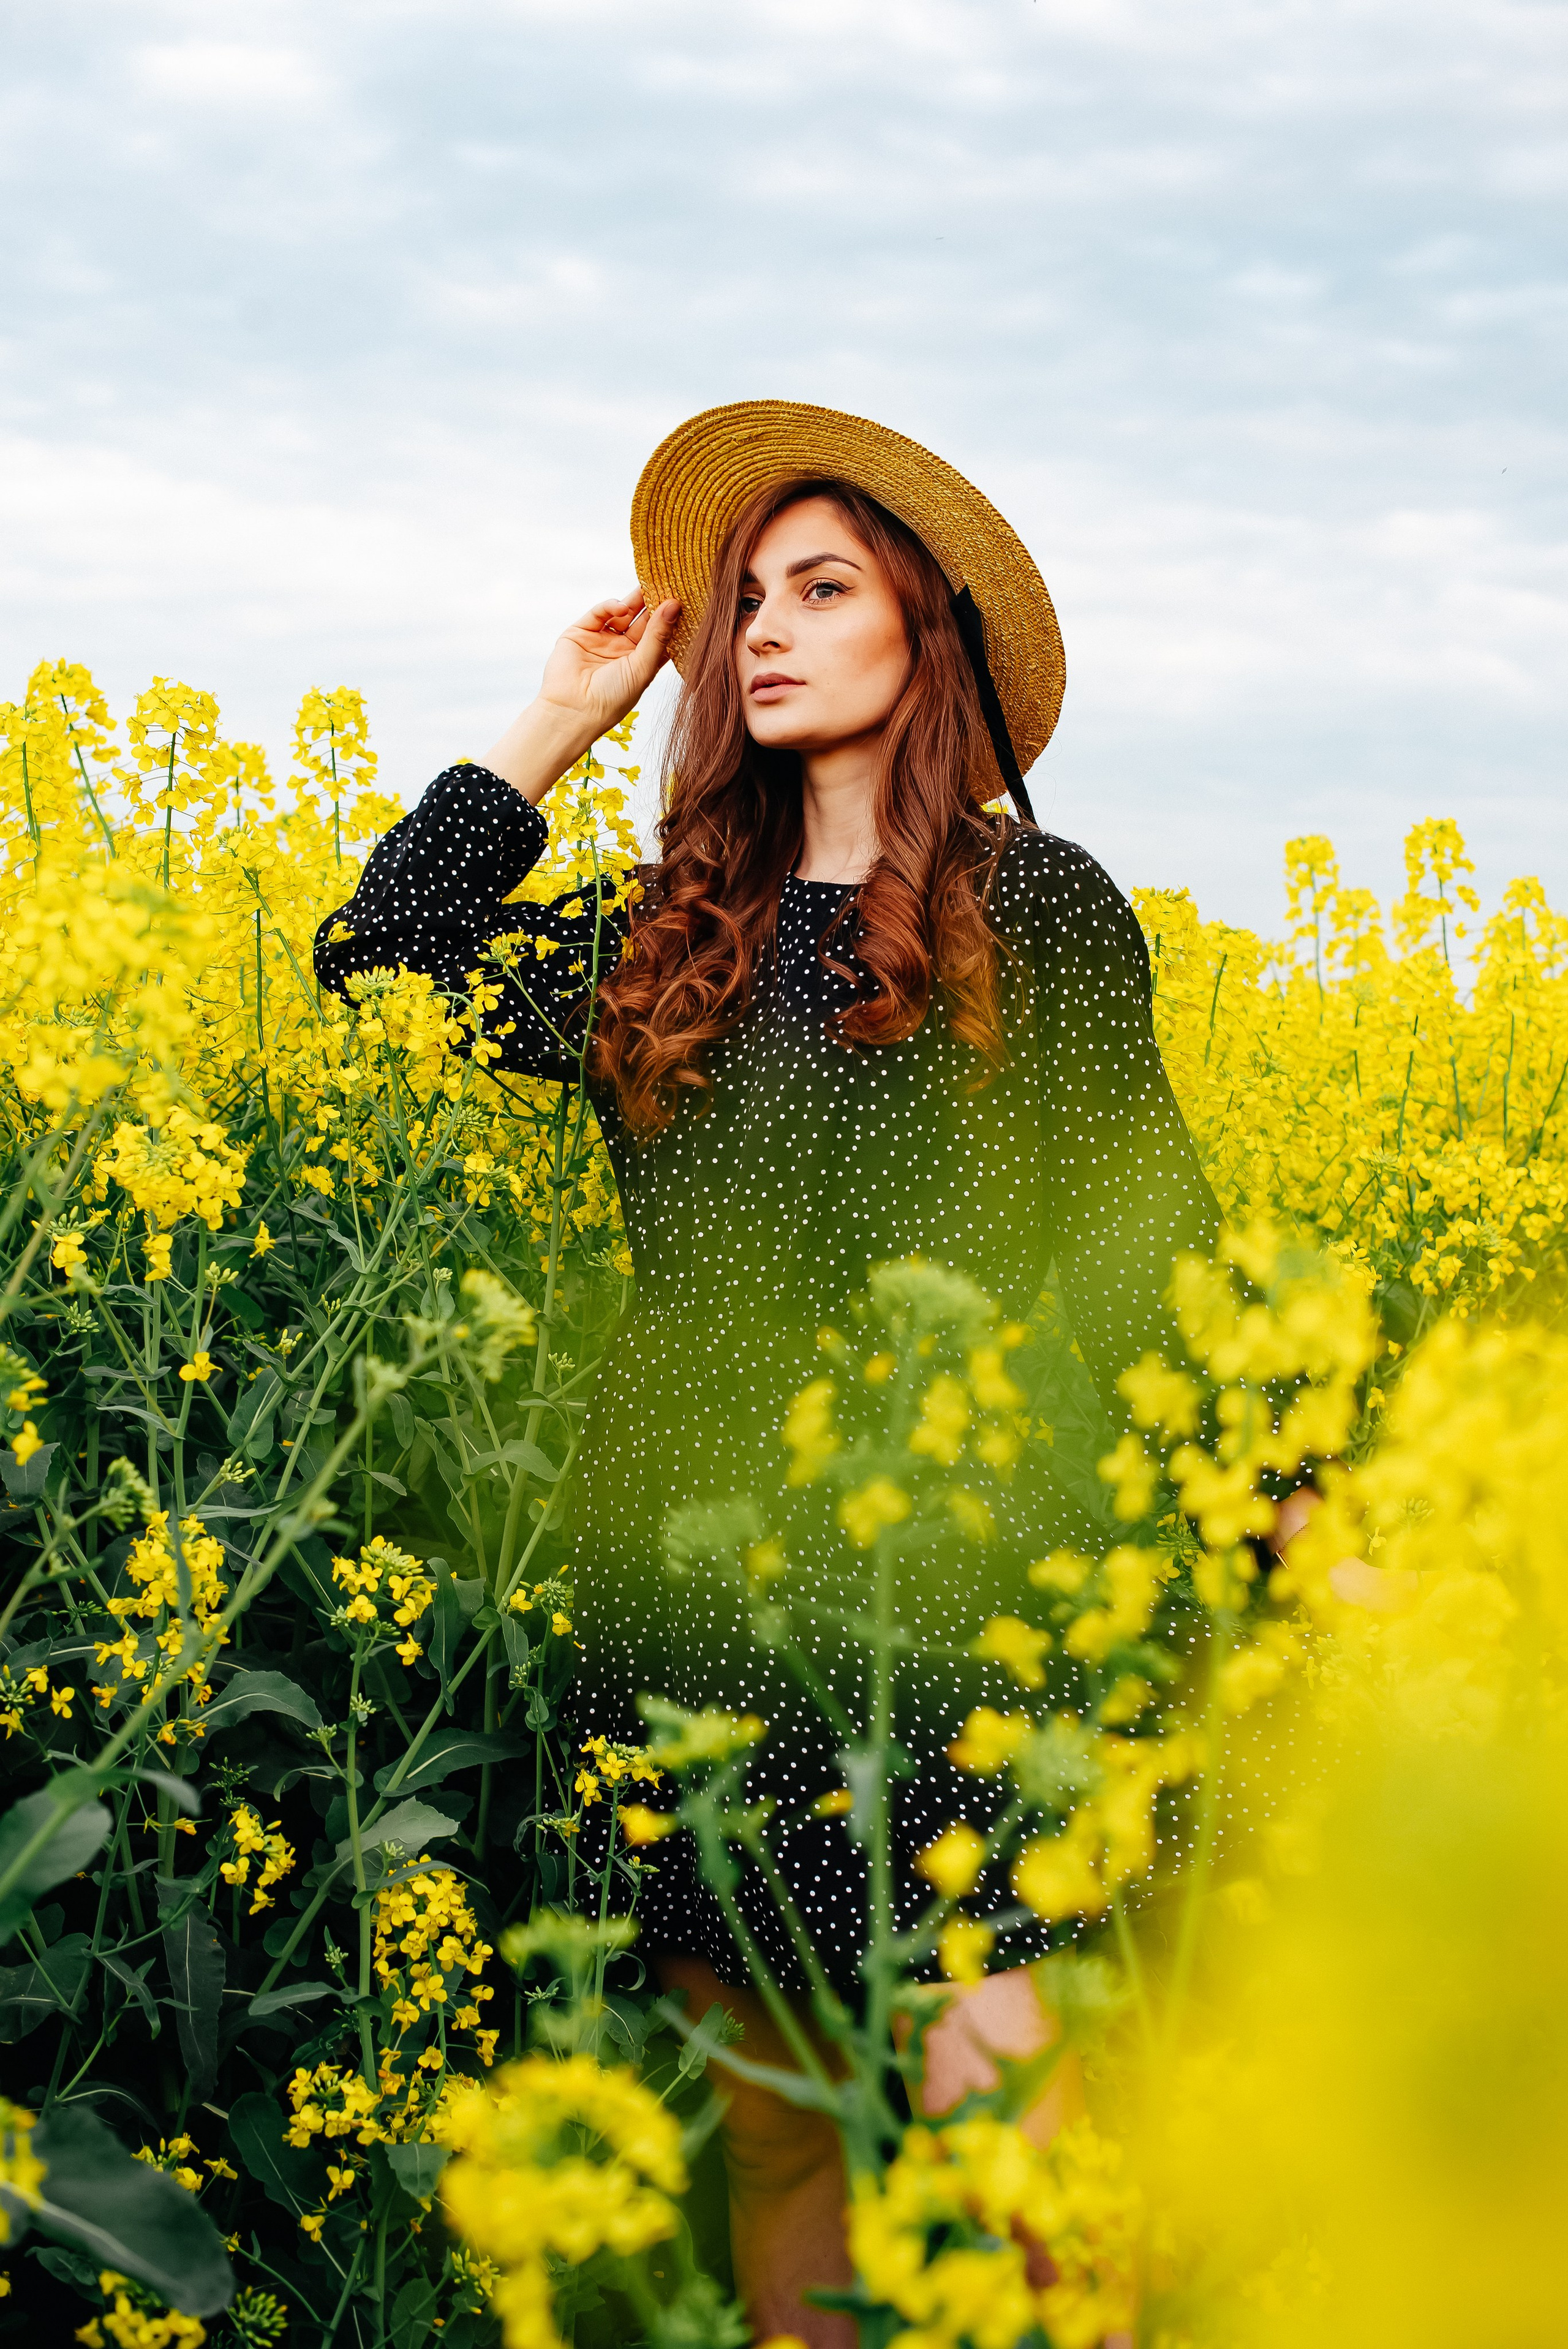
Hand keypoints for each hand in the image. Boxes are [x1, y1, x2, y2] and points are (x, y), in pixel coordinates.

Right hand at [483, 592, 680, 803]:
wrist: (572, 710)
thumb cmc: (612, 698)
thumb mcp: (641, 667)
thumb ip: (658, 636)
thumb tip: (674, 605)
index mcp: (641, 664)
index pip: (660, 636)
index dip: (672, 620)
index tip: (686, 600)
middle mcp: (623, 651)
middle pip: (644, 621)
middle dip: (655, 603)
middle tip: (670, 582)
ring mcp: (602, 640)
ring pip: (623, 612)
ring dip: (636, 598)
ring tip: (650, 583)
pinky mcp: (581, 631)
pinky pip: (599, 612)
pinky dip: (611, 605)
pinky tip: (622, 606)